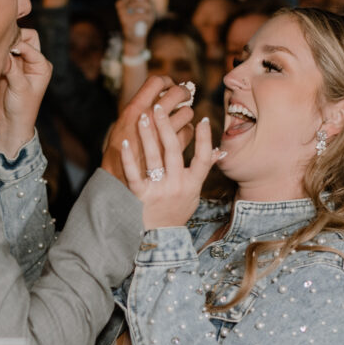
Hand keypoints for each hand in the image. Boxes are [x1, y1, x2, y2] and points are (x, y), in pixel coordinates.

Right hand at [0, 27, 51, 155]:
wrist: (12, 122)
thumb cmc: (22, 108)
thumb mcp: (19, 87)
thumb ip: (13, 68)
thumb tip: (4, 50)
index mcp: (42, 65)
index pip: (30, 44)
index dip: (17, 43)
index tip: (4, 48)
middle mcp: (33, 62)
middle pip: (26, 37)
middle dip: (14, 39)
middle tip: (1, 46)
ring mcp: (21, 64)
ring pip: (13, 44)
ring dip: (5, 46)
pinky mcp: (9, 68)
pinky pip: (4, 53)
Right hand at [103, 76, 195, 183]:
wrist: (118, 179)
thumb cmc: (118, 150)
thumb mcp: (122, 125)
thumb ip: (139, 109)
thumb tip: (159, 92)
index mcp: (135, 109)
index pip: (157, 81)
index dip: (167, 80)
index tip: (169, 85)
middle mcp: (150, 118)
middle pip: (177, 93)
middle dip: (183, 92)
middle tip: (184, 95)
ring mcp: (162, 134)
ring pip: (187, 113)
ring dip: (187, 113)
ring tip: (182, 117)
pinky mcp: (172, 151)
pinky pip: (188, 133)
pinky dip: (188, 132)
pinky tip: (183, 133)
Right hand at [115, 0, 153, 45]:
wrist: (135, 40)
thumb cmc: (140, 24)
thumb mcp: (144, 9)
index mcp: (122, 2)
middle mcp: (120, 6)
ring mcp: (121, 14)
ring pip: (138, 3)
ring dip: (148, 7)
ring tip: (151, 13)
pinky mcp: (125, 22)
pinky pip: (141, 14)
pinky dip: (148, 17)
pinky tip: (149, 21)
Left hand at [121, 108, 219, 229]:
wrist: (160, 237)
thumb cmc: (177, 210)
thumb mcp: (194, 193)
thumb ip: (203, 171)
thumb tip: (218, 152)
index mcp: (193, 184)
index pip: (203, 158)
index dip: (205, 139)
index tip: (201, 119)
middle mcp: (177, 186)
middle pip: (174, 151)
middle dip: (166, 126)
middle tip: (159, 107)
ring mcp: (159, 191)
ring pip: (154, 157)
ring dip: (148, 135)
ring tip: (143, 116)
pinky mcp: (141, 196)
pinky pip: (134, 174)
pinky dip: (129, 158)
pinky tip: (125, 142)